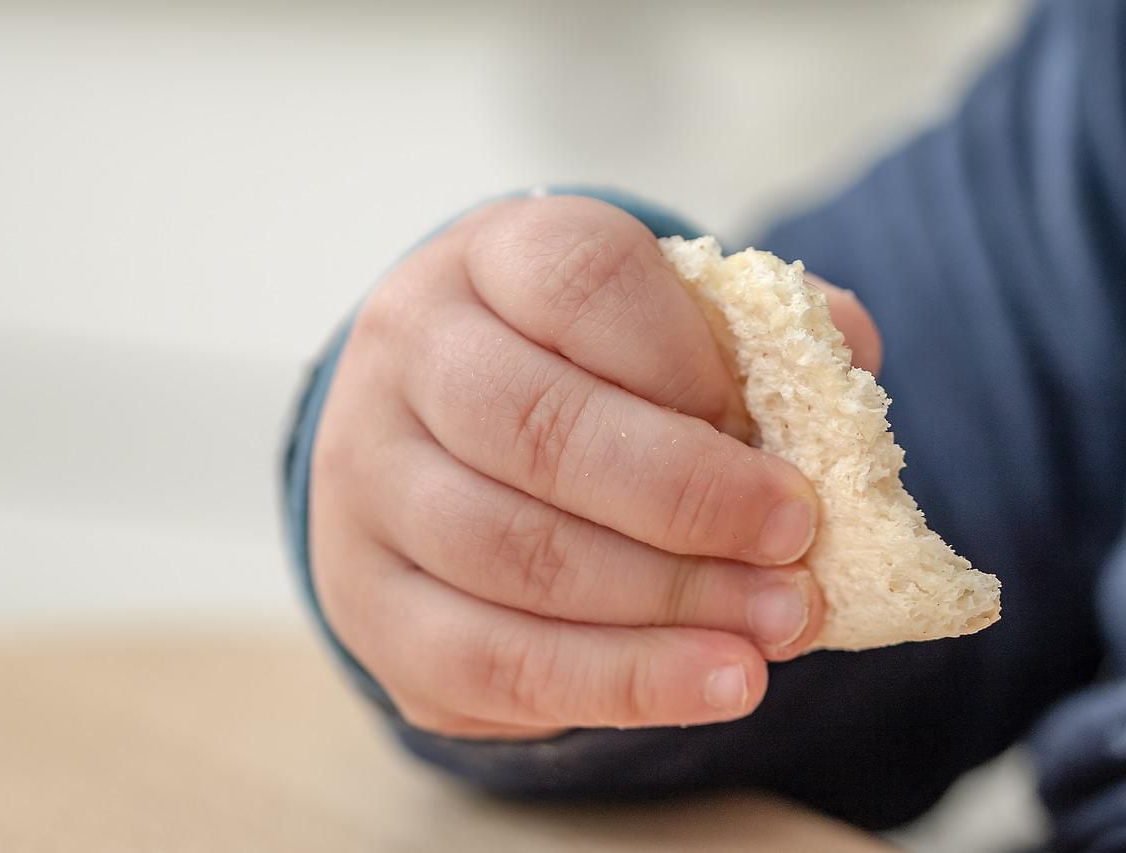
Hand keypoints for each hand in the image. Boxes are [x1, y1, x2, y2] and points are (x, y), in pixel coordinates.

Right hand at [311, 195, 881, 738]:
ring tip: (776, 629)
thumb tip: (848, 350)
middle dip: (685, 497)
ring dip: (664, 602)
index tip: (779, 435)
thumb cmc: (576, 372)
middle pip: (535, 425)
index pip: (580, 281)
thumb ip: (750, 330)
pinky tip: (714, 686)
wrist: (436, 441)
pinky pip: (486, 656)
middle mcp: (407, 355)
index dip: (691, 361)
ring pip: (510, 552)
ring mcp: (368, 480)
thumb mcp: (649, 318)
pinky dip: (616, 680)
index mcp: (486, 260)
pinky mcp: (371, 598)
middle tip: (797, 545)